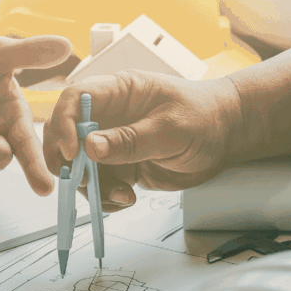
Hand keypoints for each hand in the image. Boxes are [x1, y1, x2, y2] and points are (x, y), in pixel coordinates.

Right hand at [42, 71, 243, 211]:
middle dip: (67, 162)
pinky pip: (99, 184)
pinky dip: (105, 197)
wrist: (225, 136)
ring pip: (80, 165)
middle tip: (82, 181)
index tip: (74, 152)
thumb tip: (91, 147)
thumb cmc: (204, 117)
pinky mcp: (119, 165)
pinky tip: (126, 198)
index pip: (75, 98)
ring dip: (91, 186)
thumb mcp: (170, 128)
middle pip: (67, 134)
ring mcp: (112, 142)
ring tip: (121, 195)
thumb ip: (131, 140)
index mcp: (118, 91)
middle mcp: (108, 115)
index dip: (65, 123)